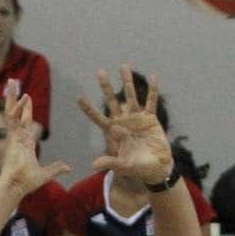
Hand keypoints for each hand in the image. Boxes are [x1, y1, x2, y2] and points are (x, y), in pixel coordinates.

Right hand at [0, 87, 69, 197]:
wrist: (16, 186)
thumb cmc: (26, 182)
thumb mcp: (45, 174)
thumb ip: (55, 169)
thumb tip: (67, 167)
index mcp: (25, 143)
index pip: (25, 122)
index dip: (25, 110)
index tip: (27, 97)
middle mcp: (18, 137)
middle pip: (16, 112)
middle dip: (15, 98)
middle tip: (14, 82)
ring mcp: (14, 136)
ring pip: (12, 111)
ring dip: (13, 96)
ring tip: (12, 81)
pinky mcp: (12, 138)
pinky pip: (13, 119)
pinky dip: (17, 107)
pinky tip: (23, 96)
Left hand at [78, 65, 173, 185]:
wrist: (156, 168)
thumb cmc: (137, 169)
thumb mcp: (123, 166)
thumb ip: (110, 163)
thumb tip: (93, 165)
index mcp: (114, 132)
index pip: (98, 118)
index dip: (88, 109)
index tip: (78, 97)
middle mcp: (123, 122)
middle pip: (112, 101)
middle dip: (106, 87)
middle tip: (100, 72)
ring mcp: (137, 119)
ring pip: (131, 96)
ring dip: (127, 82)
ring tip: (123, 66)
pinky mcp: (150, 119)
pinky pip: (151, 101)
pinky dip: (152, 90)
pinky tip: (153, 76)